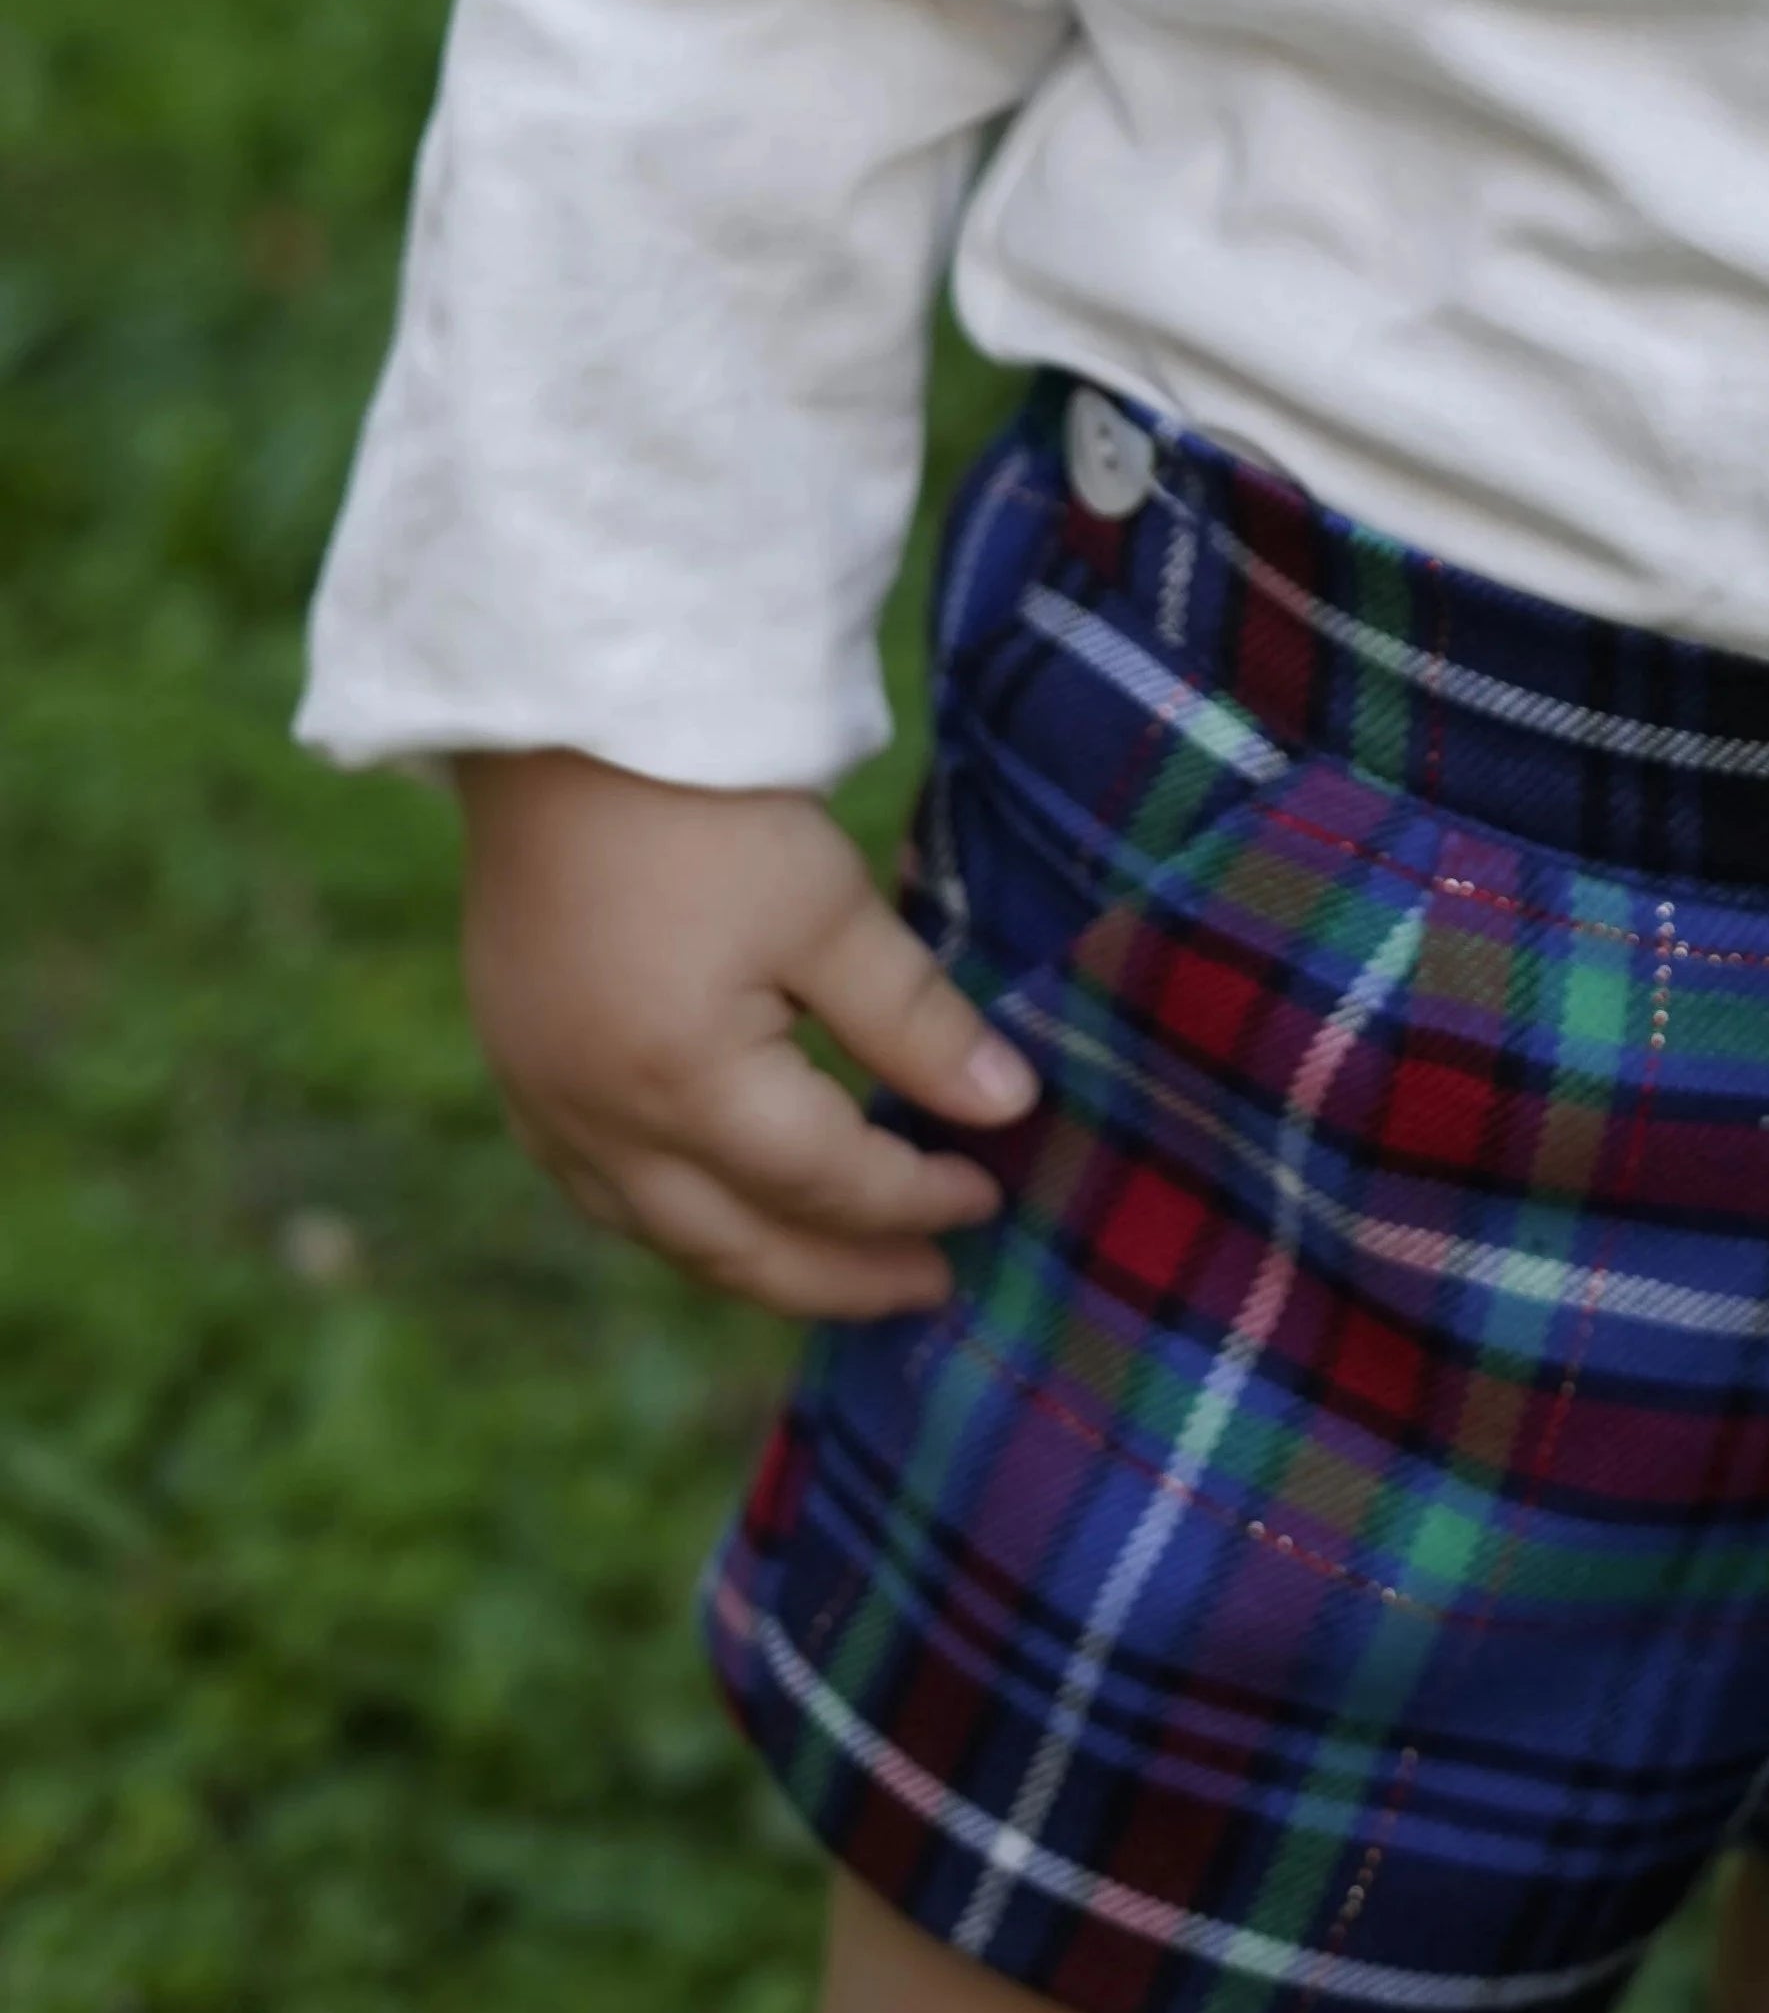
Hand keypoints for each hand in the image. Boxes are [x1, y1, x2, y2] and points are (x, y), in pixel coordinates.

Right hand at [454, 744, 1039, 1319]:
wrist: (561, 723)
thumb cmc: (705, 807)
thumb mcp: (830, 907)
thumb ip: (916, 1022)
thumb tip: (1008, 1107)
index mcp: (685, 1086)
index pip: (826, 1183)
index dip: (914, 1198)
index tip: (988, 1191)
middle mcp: (599, 1121)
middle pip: (734, 1246)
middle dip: (839, 1277)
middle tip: (926, 1289)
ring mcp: (543, 1101)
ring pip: (660, 1234)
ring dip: (755, 1262)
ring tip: (840, 1268)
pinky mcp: (518, 1068)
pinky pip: (599, 1192)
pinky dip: (676, 1220)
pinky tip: (723, 1213)